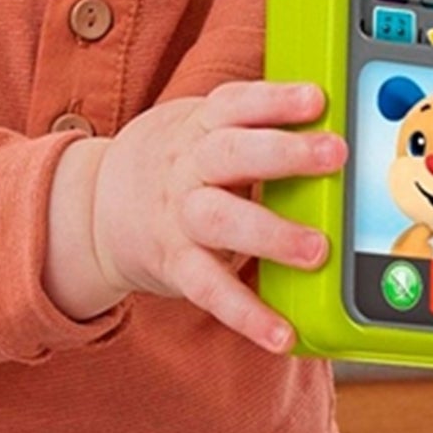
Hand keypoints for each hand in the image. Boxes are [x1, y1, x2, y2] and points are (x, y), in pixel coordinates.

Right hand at [70, 81, 342, 352]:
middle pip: (232, 153)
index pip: (237, 104)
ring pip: (221, 219)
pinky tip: (281, 333)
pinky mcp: (175, 264)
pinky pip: (209, 289)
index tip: (317, 98)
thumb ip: (256, 128)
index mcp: (201, 126)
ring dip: (270, 233)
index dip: (276, 99)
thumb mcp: (203, 127)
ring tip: (317, 250)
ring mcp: (179, 216)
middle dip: (284, 153)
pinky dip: (246, 313)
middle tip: (335, 154)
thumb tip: (334, 127)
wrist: (97, 203)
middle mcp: (188, 166)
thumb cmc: (178, 161)